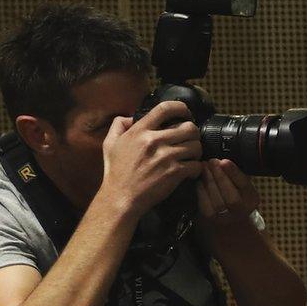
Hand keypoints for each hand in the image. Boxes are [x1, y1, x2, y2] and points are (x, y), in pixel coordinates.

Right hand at [100, 101, 202, 215]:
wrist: (121, 198)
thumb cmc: (116, 172)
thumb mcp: (110, 144)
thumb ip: (118, 126)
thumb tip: (129, 116)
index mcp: (140, 131)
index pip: (165, 108)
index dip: (181, 108)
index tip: (185, 113)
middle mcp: (154, 141)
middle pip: (189, 127)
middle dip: (193, 133)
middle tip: (189, 140)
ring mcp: (166, 157)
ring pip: (196, 145)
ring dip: (196, 151)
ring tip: (191, 156)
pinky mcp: (174, 173)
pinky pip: (196, 165)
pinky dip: (196, 168)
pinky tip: (190, 171)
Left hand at [195, 159, 261, 236]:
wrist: (230, 221)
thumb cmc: (235, 195)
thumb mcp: (241, 185)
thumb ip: (236, 174)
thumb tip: (223, 159)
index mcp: (252, 199)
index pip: (245, 186)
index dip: (234, 174)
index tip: (224, 161)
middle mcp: (242, 211)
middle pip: (231, 196)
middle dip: (219, 176)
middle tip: (210, 161)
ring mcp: (226, 217)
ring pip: (217, 201)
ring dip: (209, 182)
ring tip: (204, 168)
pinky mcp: (211, 220)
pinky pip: (205, 205)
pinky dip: (201, 191)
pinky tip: (199, 181)